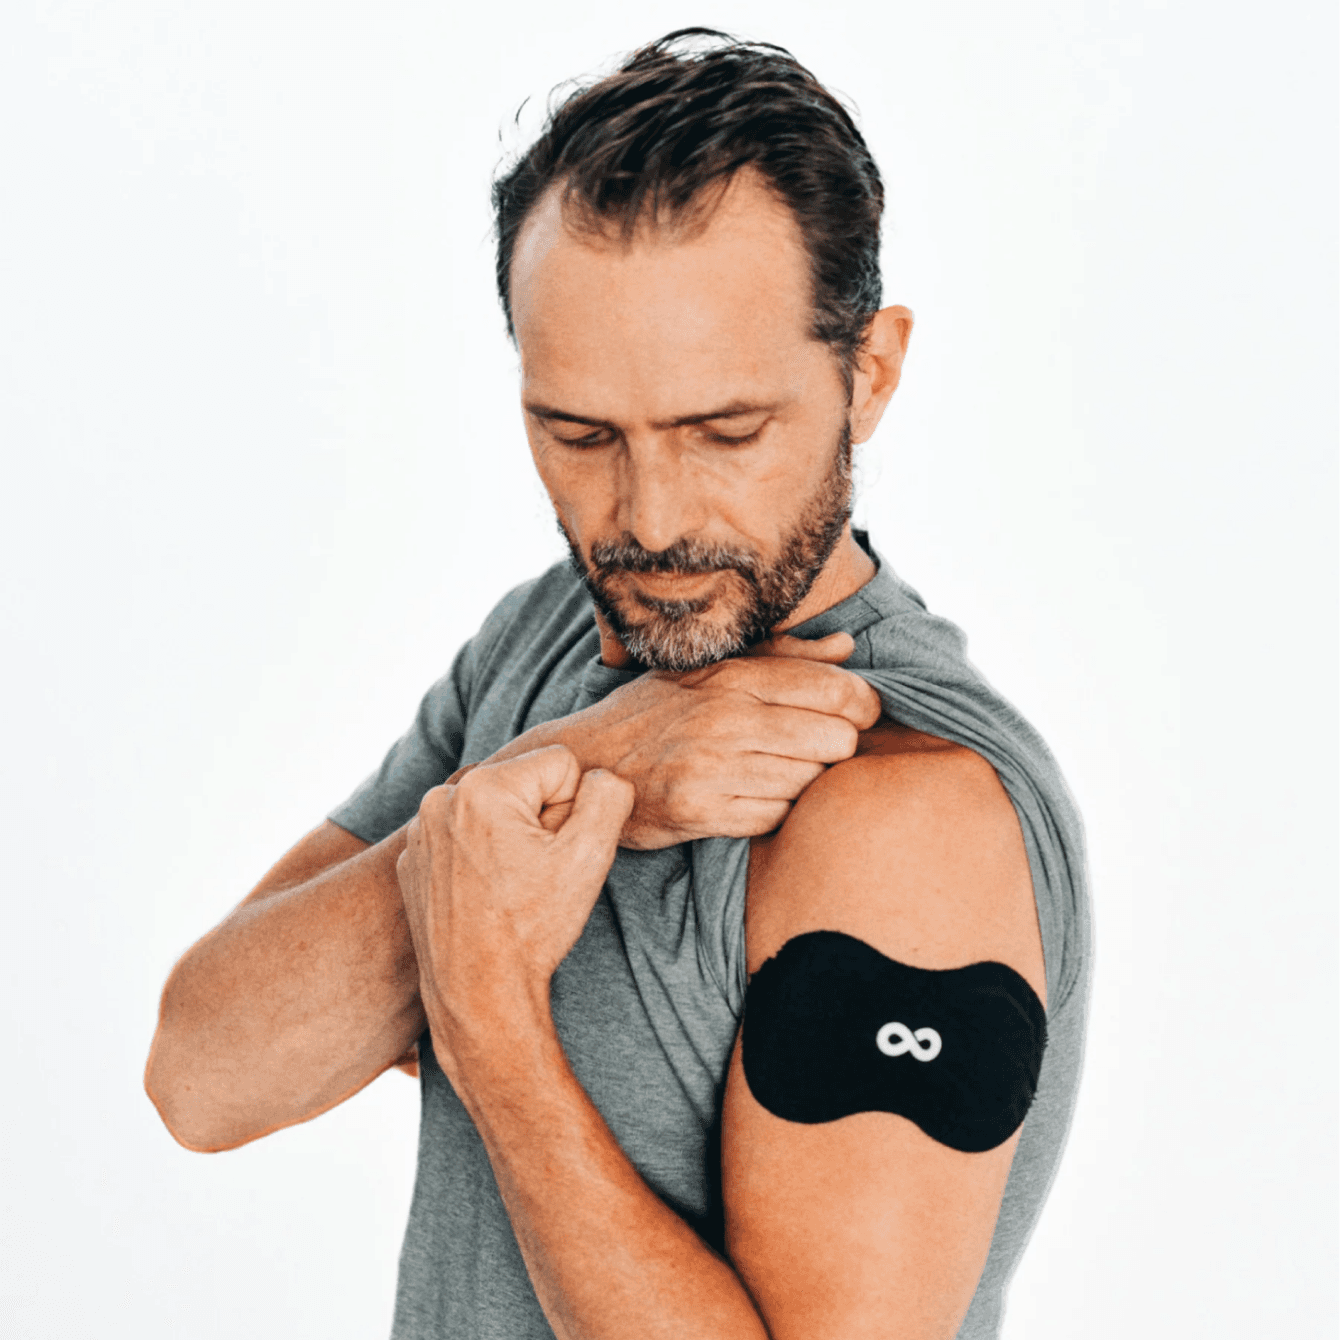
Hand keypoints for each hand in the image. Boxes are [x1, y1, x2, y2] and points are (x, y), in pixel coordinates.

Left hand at [396, 747, 633, 1076]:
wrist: (478, 993)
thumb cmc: (532, 928)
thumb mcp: (590, 856)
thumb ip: (609, 795)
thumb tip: (601, 776)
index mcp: (484, 786)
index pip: (561, 764)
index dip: (574, 809)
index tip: (556, 855)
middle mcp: (442, 797)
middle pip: (525, 783)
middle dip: (542, 820)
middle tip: (536, 874)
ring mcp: (421, 829)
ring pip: (496, 808)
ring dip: (512, 836)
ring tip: (511, 886)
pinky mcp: (413, 858)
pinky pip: (465, 834)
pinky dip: (481, 856)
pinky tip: (487, 894)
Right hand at [537, 632, 882, 848]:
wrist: (582, 761)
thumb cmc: (651, 713)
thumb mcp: (705, 670)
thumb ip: (781, 657)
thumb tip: (846, 646)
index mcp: (732, 677)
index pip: (836, 689)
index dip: (863, 705)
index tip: (858, 713)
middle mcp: (725, 719)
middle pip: (836, 739)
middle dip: (836, 746)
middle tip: (815, 746)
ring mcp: (713, 768)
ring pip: (809, 782)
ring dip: (803, 781)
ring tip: (775, 771)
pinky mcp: (700, 813)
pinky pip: (776, 816)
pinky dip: (774, 811)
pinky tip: (752, 796)